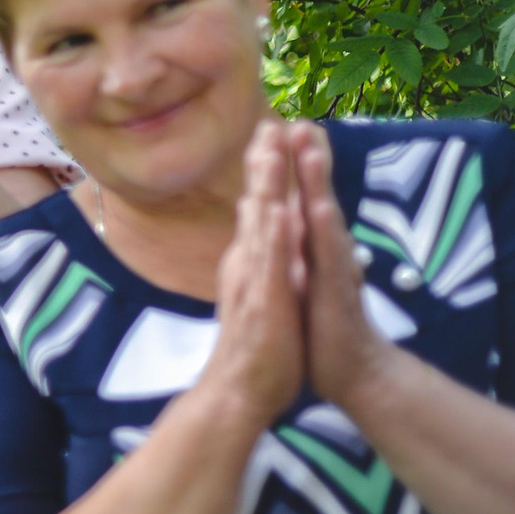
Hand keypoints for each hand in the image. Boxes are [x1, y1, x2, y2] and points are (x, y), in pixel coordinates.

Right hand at [199, 121, 308, 428]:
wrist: (239, 392)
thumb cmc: (257, 348)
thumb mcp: (260, 294)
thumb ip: (259, 261)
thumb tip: (261, 233)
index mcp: (251, 260)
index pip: (259, 207)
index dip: (265, 170)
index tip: (271, 133)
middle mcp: (246, 262)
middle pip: (256, 203)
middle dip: (263, 163)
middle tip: (269, 121)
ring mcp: (252, 279)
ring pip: (259, 223)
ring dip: (265, 186)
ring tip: (270, 151)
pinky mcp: (262, 300)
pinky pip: (268, 263)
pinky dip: (271, 234)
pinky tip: (275, 210)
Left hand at [292, 123, 395, 408]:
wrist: (350, 370)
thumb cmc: (322, 321)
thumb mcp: (302, 275)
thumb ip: (297, 245)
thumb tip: (285, 216)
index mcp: (310, 245)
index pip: (300, 195)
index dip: (290, 162)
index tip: (277, 123)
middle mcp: (325, 250)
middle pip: (315, 194)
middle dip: (307, 157)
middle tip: (300, 117)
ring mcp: (333, 268)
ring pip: (324, 217)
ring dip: (317, 182)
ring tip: (309, 149)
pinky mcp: (336, 292)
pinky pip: (329, 258)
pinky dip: (324, 232)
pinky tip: (320, 209)